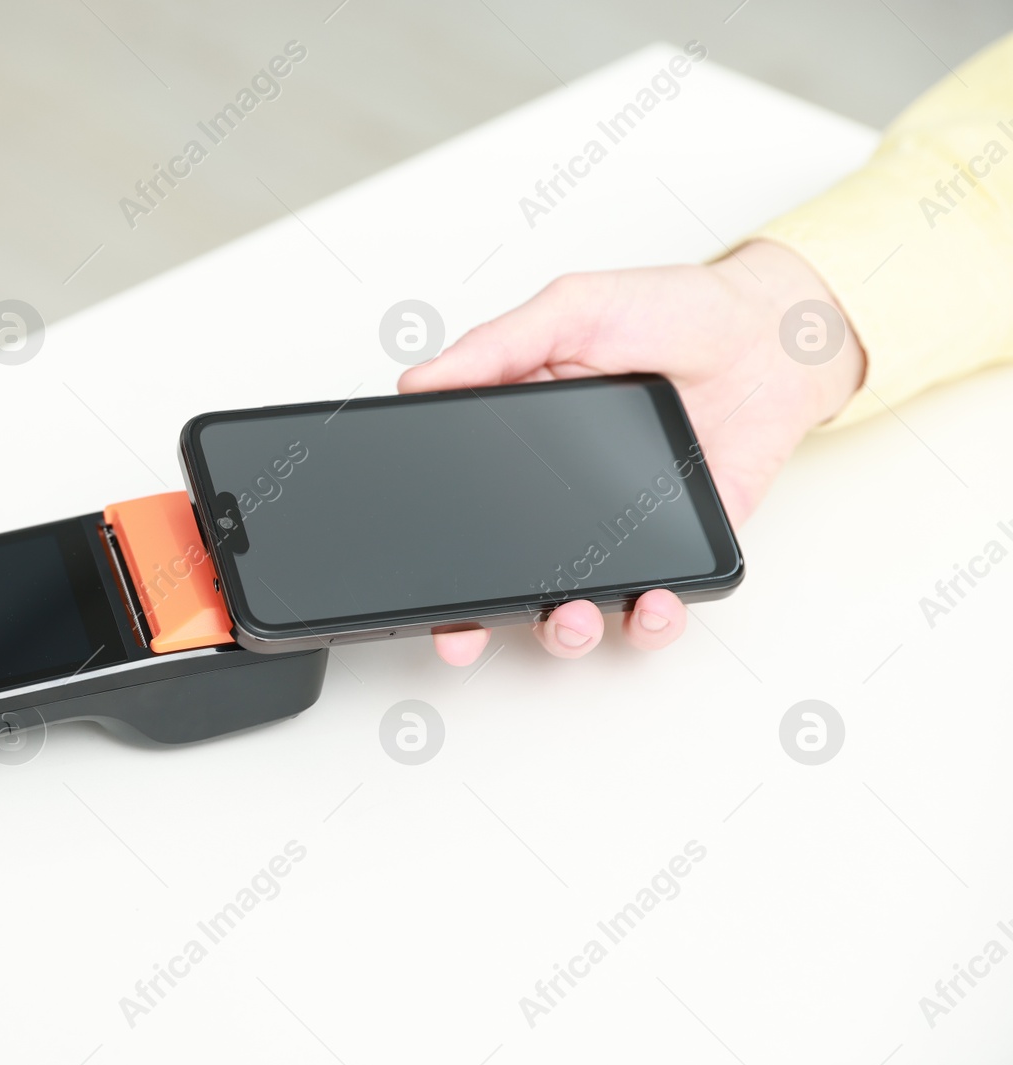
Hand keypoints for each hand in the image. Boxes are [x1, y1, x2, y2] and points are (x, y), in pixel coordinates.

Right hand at [399, 240, 864, 664]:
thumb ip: (496, 346)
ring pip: (572, 604)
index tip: (413, 578)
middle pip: (503, 575)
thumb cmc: (677, 311)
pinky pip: (656, 603)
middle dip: (477, 619)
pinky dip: (652, 620)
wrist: (773, 334)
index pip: (461, 502)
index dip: (435, 546)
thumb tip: (417, 380)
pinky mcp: (676, 548)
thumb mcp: (573, 309)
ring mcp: (616, 529)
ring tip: (569, 616)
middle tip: (462, 633)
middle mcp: (560, 496)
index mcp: (519, 441)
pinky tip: (652, 606)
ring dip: (562, 628)